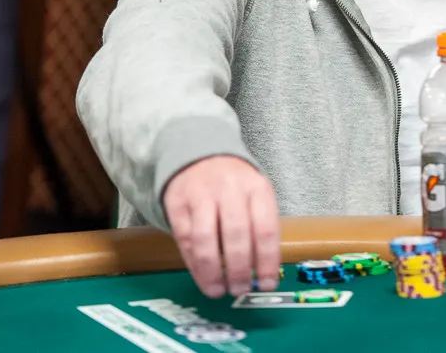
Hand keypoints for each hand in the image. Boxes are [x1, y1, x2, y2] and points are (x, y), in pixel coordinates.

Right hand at [164, 155, 280, 298]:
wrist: (199, 156)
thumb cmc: (234, 184)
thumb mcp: (256, 194)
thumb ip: (260, 226)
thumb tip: (264, 271)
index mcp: (257, 188)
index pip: (265, 228)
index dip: (267, 261)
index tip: (267, 284)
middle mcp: (230, 189)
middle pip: (236, 234)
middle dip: (239, 269)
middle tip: (240, 289)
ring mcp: (201, 195)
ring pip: (206, 238)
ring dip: (213, 271)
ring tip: (219, 290)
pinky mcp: (178, 204)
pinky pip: (185, 239)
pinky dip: (194, 264)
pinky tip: (203, 278)